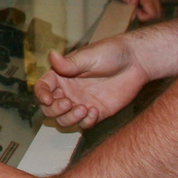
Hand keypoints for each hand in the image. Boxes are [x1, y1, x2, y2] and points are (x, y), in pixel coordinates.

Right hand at [34, 34, 153, 130]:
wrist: (136, 62)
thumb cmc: (111, 52)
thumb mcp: (89, 56)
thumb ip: (69, 63)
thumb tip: (51, 55)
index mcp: (62, 75)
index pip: (43, 88)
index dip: (41, 95)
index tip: (48, 99)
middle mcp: (68, 91)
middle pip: (49, 109)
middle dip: (55, 110)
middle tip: (69, 103)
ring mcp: (81, 103)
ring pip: (64, 120)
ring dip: (70, 118)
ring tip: (84, 108)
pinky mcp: (96, 112)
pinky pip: (84, 124)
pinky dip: (86, 122)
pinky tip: (95, 111)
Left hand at [99, 0, 162, 21]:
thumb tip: (135, 1)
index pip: (153, 13)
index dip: (144, 17)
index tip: (134, 12)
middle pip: (157, 12)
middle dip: (147, 16)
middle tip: (135, 12)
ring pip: (155, 10)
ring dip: (146, 13)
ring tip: (135, 9)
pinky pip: (152, 6)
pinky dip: (146, 10)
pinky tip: (137, 7)